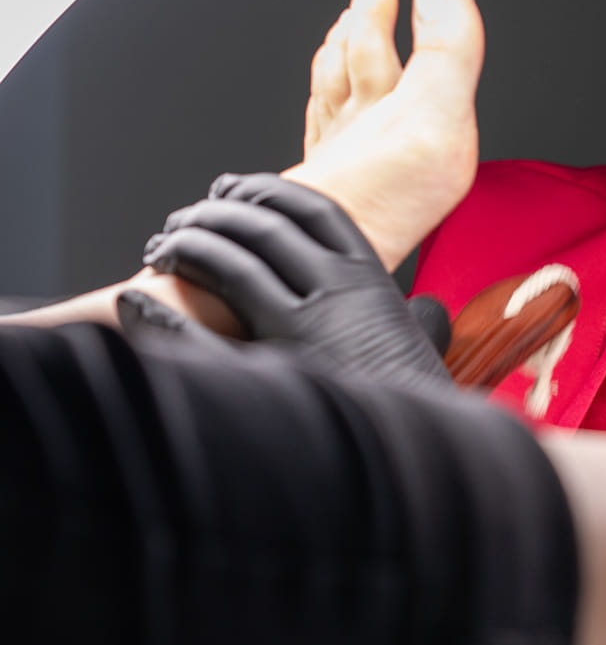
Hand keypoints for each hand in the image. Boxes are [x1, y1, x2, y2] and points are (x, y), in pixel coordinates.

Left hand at [140, 173, 452, 393]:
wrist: (422, 455)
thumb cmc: (422, 407)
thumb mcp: (427, 351)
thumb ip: (424, 322)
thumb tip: (428, 312)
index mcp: (371, 278)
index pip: (312, 210)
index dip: (265, 190)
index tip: (230, 189)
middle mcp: (338, 290)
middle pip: (265, 225)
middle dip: (215, 213)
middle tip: (181, 217)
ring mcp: (305, 326)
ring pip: (235, 262)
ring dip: (189, 245)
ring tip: (161, 248)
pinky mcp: (276, 369)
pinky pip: (204, 333)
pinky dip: (163, 316)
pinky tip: (139, 302)